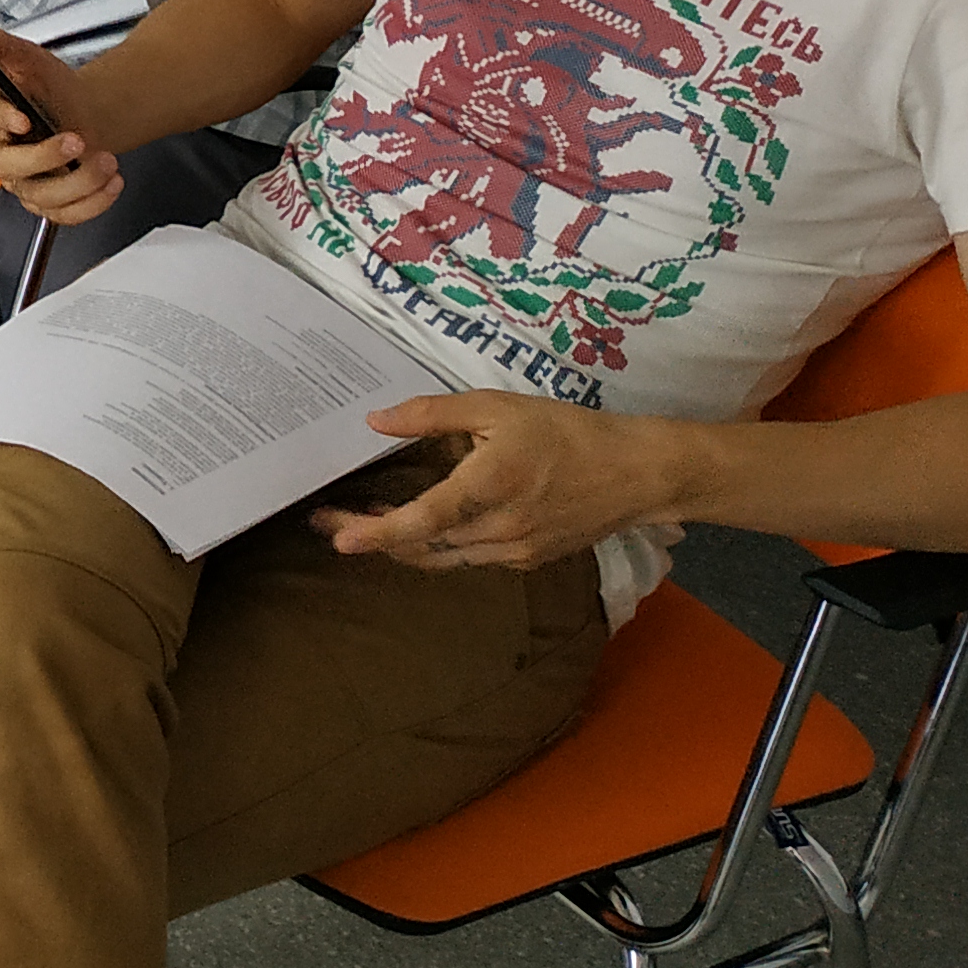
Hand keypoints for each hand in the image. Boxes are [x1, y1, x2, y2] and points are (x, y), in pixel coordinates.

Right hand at [0, 44, 123, 229]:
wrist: (85, 114)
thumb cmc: (55, 92)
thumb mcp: (34, 62)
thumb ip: (9, 49)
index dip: (1, 119)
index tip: (23, 118)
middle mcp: (2, 153)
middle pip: (10, 166)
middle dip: (45, 157)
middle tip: (77, 140)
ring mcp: (25, 182)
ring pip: (41, 196)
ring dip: (79, 182)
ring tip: (106, 161)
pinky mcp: (49, 203)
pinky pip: (65, 214)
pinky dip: (92, 203)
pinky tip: (111, 182)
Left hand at [317, 394, 670, 572]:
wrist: (637, 473)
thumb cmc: (567, 432)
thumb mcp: (498, 407)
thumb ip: (432, 415)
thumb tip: (375, 421)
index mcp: (489, 487)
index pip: (423, 520)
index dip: (378, 531)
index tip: (339, 538)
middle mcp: (499, 530)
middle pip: (423, 546)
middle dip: (374, 535)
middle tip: (330, 519)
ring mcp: (515, 552)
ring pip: (443, 557)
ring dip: (403, 543)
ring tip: (368, 518)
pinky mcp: (528, 560)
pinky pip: (470, 558)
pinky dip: (437, 545)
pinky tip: (422, 523)